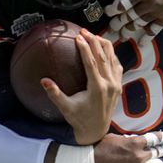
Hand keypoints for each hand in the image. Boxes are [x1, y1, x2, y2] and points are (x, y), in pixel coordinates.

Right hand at [42, 29, 121, 144]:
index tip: (78, 37)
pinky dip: (111, 55)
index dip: (85, 48)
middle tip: (84, 31)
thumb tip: (43, 81)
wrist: (96, 131)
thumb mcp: (65, 108)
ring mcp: (116, 85)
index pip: (92, 63)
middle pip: (103, 57)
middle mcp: (110, 85)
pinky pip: (117, 66)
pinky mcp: (118, 86)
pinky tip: (104, 49)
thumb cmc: (79, 119)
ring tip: (93, 35)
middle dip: (94, 41)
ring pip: (112, 59)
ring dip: (104, 45)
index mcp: (98, 88)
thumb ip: (55, 94)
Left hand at [105, 0, 162, 42]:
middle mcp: (151, 3)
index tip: (108, 11)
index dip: (114, 8)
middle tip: (110, 29)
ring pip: (140, 24)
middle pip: (130, 16)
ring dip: (129, 31)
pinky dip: (147, 37)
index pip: (125, 3)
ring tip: (121, 37)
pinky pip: (155, 29)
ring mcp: (160, 12)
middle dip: (118, 23)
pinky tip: (140, 43)